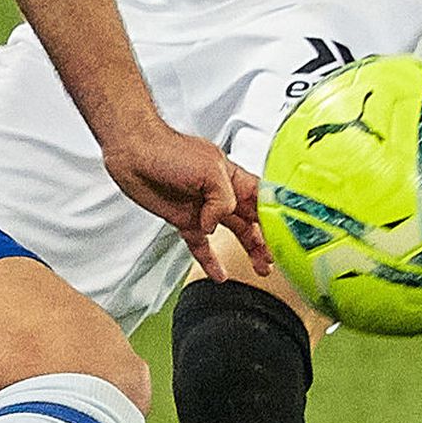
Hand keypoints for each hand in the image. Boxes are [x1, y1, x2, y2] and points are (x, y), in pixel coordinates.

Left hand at [102, 123, 272, 283]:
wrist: (133, 154)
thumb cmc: (167, 149)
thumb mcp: (208, 170)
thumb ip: (222, 199)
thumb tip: (216, 224)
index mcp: (232, 176)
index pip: (262, 198)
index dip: (276, 215)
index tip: (288, 233)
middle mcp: (219, 193)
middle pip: (252, 219)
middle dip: (267, 238)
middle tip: (275, 257)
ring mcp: (202, 208)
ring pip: (232, 233)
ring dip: (248, 250)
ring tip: (260, 267)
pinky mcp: (184, 220)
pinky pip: (201, 245)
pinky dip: (211, 261)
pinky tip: (219, 273)